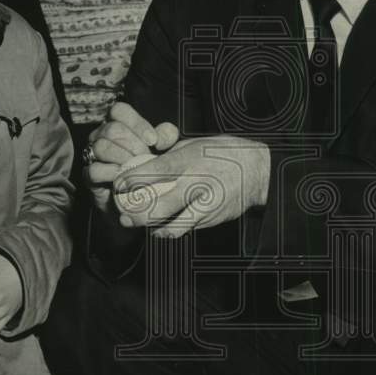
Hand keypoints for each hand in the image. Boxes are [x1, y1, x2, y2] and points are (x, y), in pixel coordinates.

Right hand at [84, 101, 178, 213]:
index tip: (153, 141)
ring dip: (123, 158)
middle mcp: (101, 136)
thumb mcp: (163, 150)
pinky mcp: (89, 177)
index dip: (137, 123)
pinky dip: (112, 174)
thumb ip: (166, 137)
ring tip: (137, 169)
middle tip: (147, 158)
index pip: (119, 111)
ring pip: (102, 147)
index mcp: (118, 125)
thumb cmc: (148, 170)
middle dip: (134, 144)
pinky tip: (125, 179)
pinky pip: (94, 170)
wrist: (138, 201)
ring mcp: (93, 155)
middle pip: (112, 129)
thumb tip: (162, 136)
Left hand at [113, 135, 270, 237]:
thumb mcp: (193, 144)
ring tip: (135, 223)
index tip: (118, 185)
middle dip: (135, 211)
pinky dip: (168, 230)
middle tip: (122, 211)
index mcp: (189, 159)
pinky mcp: (211, 218)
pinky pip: (185, 228)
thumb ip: (167, 155)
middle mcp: (197, 181)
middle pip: (159, 203)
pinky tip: (157, 228)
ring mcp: (205, 203)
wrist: (257, 171)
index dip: (132, 180)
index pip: (155, 171)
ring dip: (149, 226)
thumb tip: (139, 161)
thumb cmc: (221, 153)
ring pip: (171, 223)